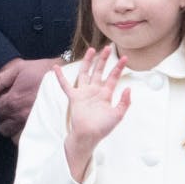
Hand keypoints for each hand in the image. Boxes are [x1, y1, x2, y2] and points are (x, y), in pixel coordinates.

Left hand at [0, 57, 63, 140]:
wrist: (68, 78)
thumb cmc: (43, 71)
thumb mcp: (20, 68)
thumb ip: (1, 79)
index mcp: (13, 100)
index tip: (1, 102)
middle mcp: (20, 115)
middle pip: (2, 126)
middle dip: (3, 118)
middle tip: (10, 110)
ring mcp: (31, 124)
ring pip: (12, 135)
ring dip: (13, 127)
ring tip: (18, 118)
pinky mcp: (41, 128)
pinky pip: (26, 139)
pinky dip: (23, 134)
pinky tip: (26, 124)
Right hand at [58, 46, 130, 181]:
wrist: (88, 136)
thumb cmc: (102, 128)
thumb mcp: (117, 115)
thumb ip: (124, 102)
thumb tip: (129, 88)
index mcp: (106, 94)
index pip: (113, 77)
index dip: (118, 68)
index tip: (125, 58)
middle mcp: (95, 90)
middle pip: (99, 71)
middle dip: (103, 60)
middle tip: (107, 48)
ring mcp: (84, 93)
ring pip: (85, 73)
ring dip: (88, 62)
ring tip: (91, 49)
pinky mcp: (74, 97)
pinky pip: (65, 85)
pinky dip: (60, 77)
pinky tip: (56, 68)